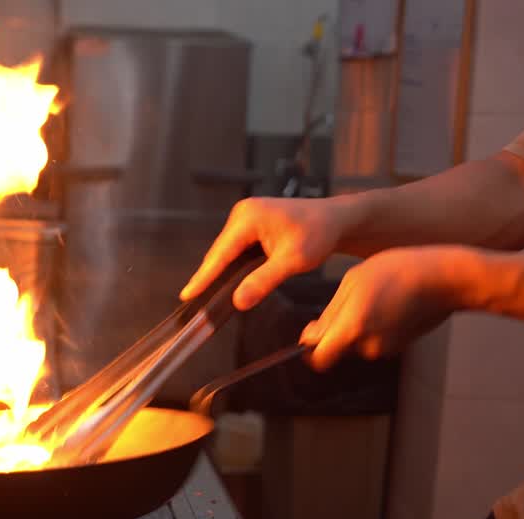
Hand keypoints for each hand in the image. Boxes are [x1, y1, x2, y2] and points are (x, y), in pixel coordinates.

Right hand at [180, 196, 357, 309]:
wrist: (337, 219)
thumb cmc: (320, 234)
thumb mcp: (293, 261)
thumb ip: (264, 281)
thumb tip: (238, 301)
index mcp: (249, 217)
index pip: (220, 253)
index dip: (203, 276)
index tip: (187, 294)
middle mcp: (242, 212)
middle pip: (220, 251)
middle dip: (209, 275)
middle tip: (192, 300)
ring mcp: (245, 216)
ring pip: (226, 250)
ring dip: (220, 270)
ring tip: (203, 293)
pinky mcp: (251, 222)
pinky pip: (235, 247)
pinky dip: (231, 264)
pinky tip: (226, 280)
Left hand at [300, 246, 479, 370]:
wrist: (446, 278)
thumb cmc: (398, 270)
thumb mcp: (354, 281)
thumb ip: (330, 314)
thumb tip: (310, 338)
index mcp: (352, 327)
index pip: (319, 359)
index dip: (309, 350)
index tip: (310, 332)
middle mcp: (368, 345)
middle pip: (336, 349)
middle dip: (334, 332)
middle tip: (348, 302)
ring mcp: (386, 349)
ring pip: (355, 344)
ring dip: (355, 327)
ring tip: (373, 297)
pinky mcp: (399, 346)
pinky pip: (374, 341)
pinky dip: (373, 327)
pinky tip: (387, 304)